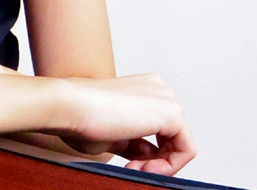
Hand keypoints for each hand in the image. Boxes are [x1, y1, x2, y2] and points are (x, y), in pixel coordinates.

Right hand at [56, 73, 196, 175]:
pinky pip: (186, 149)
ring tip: (134, 169)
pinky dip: (169, 166)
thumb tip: (148, 159)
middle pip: (172, 137)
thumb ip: (136, 144)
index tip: (129, 165)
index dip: (147, 157)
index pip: (159, 131)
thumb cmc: (80, 117)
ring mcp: (165, 96)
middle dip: (154, 161)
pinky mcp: (171, 111)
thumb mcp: (114, 136)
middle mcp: (157, 87)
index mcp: (142, 89)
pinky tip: (143, 167)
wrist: (69, 106)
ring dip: (160, 165)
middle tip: (131, 169)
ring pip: (180, 143)